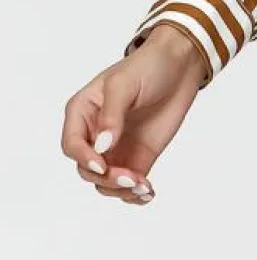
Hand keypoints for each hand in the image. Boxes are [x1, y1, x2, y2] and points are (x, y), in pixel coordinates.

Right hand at [61, 25, 208, 206]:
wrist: (180, 66)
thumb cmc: (147, 66)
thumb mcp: (125, 84)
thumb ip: (112, 115)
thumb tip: (102, 146)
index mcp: (83, 113)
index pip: (72, 144)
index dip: (84, 158)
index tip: (103, 166)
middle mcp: (95, 135)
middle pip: (88, 169)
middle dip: (107, 178)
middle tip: (132, 178)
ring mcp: (116, 148)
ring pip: (106, 182)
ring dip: (121, 190)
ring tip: (144, 187)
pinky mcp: (138, 157)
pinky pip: (129, 183)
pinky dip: (136, 194)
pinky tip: (148, 193)